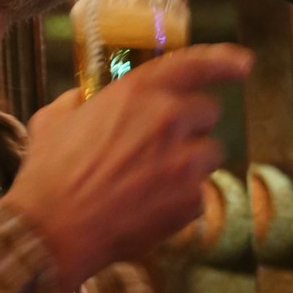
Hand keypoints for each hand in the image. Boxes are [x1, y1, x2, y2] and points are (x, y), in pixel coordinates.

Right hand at [5, 43, 253, 292]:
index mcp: (138, 92)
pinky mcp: (191, 201)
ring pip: (209, 154)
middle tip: (160, 144)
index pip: (195, 64)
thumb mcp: (53, 120)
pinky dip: (181, 200)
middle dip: (189, 125)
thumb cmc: (49, 173)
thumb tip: (85, 100)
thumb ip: (78, 101)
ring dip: (189, 163)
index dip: (224, 61)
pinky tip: (148, 207)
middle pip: (207, 112)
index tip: (243, 64)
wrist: (54, 231)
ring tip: (151, 181)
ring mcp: (185, 162)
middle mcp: (169, 119)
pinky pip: (199, 193)